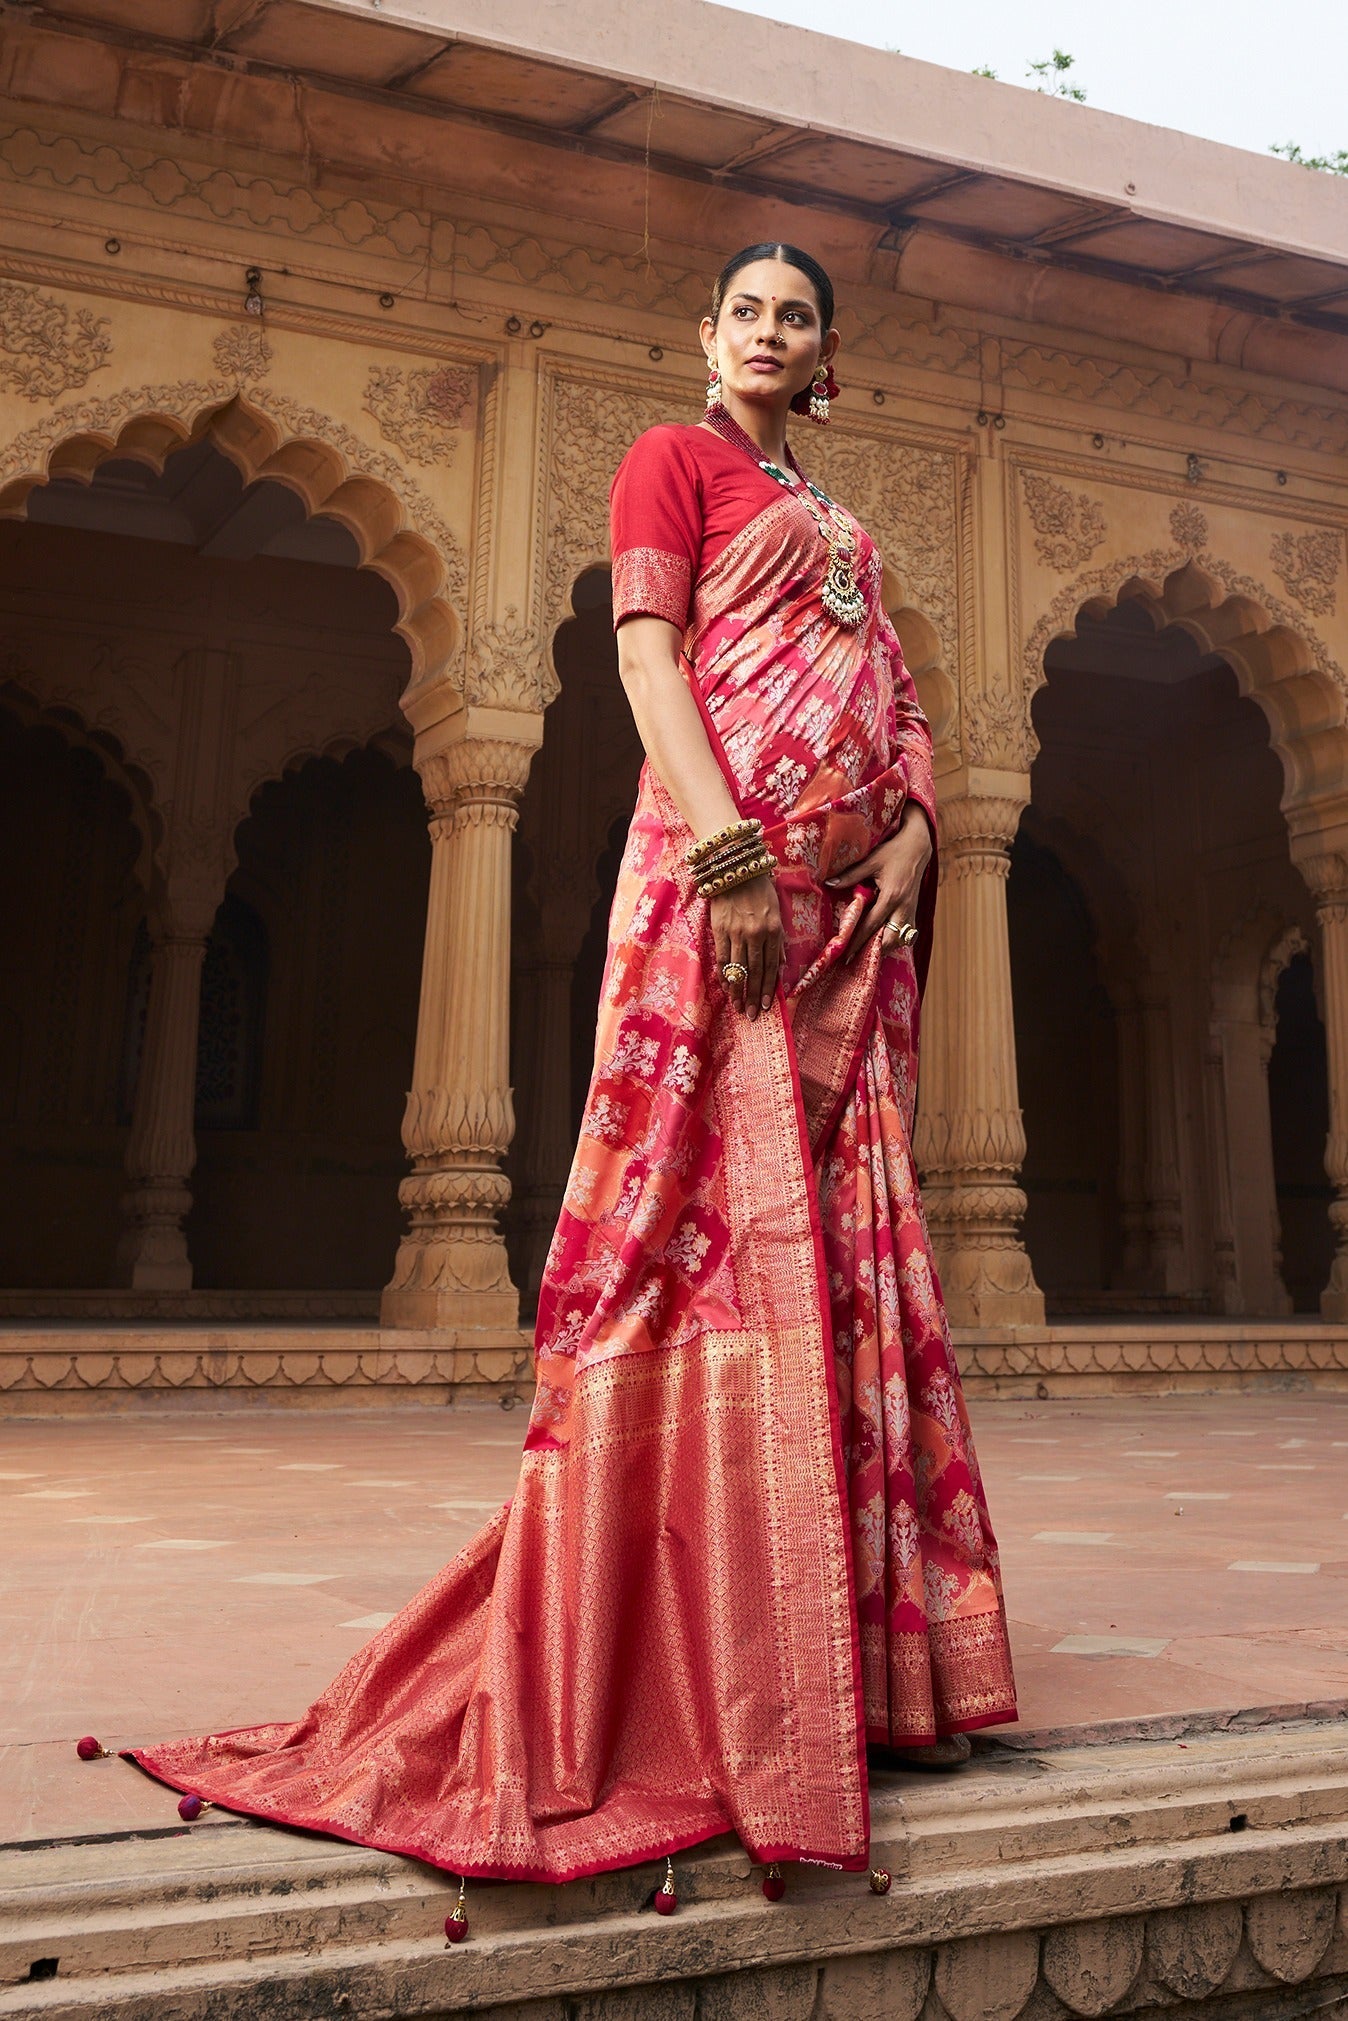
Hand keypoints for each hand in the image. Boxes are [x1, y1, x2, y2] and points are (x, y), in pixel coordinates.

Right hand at [711, 872, 784, 1018]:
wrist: (736, 868)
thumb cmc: (760, 890)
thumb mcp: (777, 912)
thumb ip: (778, 940)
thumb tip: (780, 966)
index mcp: (773, 930)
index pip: (771, 966)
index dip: (769, 988)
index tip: (768, 1005)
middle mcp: (756, 934)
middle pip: (755, 972)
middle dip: (754, 995)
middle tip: (752, 1014)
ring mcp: (736, 932)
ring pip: (738, 968)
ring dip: (738, 990)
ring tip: (739, 1007)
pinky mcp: (719, 929)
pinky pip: (722, 957)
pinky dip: (724, 974)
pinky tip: (726, 987)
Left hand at [826, 803, 932, 961]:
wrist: (918, 847)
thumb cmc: (893, 852)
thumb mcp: (871, 861)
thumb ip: (850, 875)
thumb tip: (828, 884)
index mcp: (891, 896)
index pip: (871, 925)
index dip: (858, 941)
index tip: (847, 956)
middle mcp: (903, 907)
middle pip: (890, 940)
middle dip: (874, 952)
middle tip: (857, 961)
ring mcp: (911, 911)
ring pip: (900, 940)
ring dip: (885, 948)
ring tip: (868, 955)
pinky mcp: (914, 911)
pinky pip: (906, 933)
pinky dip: (894, 940)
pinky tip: (881, 944)